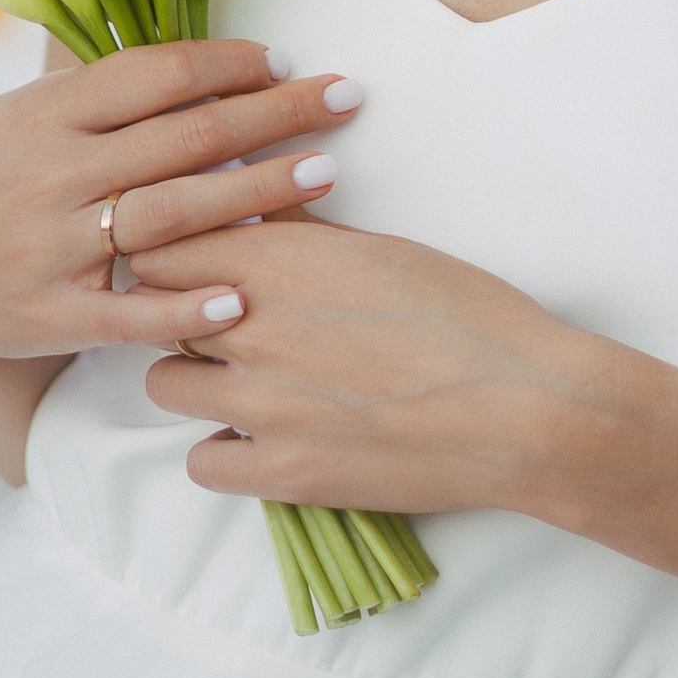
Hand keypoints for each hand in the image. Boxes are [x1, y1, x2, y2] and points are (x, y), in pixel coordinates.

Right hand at [0, 40, 363, 377]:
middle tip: (347, 99)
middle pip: (184, 136)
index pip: (154, 72)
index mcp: (46, 112)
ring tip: (327, 174)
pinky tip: (244, 295)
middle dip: (275, 114)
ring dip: (259, 193)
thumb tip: (185, 51)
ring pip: (172, 214)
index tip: (284, 59)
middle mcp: (52, 172)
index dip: (228, 62)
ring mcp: (50, 245)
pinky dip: (186, 304)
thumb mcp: (15, 115)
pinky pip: (128, 310)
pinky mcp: (49, 313)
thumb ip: (92, 91)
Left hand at [132, 216, 601, 519]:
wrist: (524, 407)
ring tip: (240, 377)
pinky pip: (201, 463)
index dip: (172, 249)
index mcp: (277, 259)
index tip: (193, 259)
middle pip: (153, 310)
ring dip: (194, 376)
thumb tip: (257, 204)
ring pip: (165, 384)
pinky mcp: (281, 473)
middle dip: (176, 309)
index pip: (160, 242)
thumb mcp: (383, 248)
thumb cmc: (469, 315)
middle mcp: (251, 328)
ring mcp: (259, 406)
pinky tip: (257, 436)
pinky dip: (222, 450)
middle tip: (217, 317)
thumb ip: (303, 229)